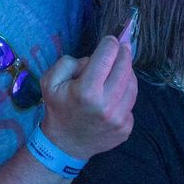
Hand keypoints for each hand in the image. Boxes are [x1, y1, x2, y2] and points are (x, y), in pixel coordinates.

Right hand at [37, 35, 135, 161]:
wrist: (65, 144)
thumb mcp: (50, 81)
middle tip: (122, 46)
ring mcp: (119, 119)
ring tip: (118, 69)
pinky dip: (125, 94)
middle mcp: (106, 105)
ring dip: (127, 72)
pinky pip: (131, 102)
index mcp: (86, 91)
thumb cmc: (58, 109)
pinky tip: (114, 94)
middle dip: (124, 53)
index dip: (111, 42)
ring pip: (133, 84)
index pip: (107, 55)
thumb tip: (93, 59)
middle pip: (125, 67)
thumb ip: (69, 62)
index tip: (111, 39)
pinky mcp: (126, 128)